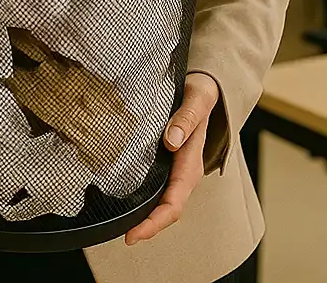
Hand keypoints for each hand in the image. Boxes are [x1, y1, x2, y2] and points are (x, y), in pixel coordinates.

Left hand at [125, 71, 219, 244]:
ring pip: (162, 202)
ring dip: (145, 217)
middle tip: (125, 236)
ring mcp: (176, 171)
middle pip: (167, 210)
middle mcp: (184, 173)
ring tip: (122, 227)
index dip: (155, 221)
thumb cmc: (201, 94)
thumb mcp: (196, 99)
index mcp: (191, 163)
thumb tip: (170, 141)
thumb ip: (185, 118)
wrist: (205, 88)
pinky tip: (125, 203)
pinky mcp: (167, 165)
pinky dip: (143, 202)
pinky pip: (157, 189)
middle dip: (148, 227)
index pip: (174, 202)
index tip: (134, 233)